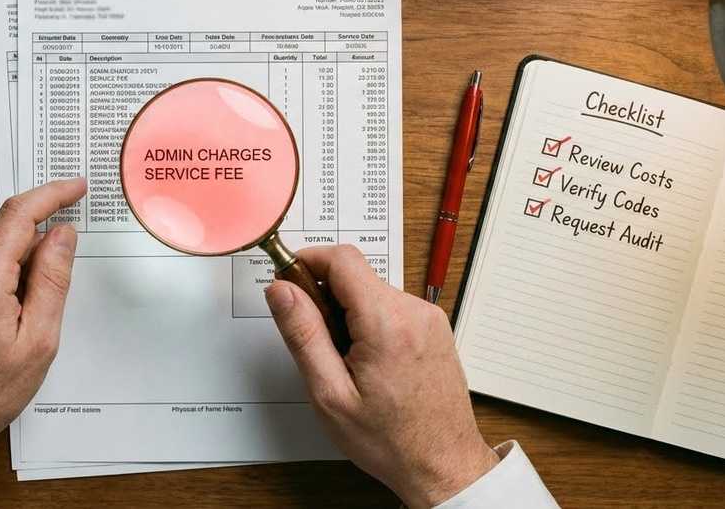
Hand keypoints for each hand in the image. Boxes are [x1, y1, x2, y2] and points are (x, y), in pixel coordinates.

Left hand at [0, 177, 86, 468]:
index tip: (75, 187)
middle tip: (50, 292)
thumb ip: (53, 279)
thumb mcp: (39, 340)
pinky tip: (0, 317)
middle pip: (5, 233)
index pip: (19, 215)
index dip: (52, 194)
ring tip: (19, 319)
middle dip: (36, 248)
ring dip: (14, 267)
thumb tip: (63, 234)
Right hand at [265, 245, 498, 507]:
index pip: (341, 259)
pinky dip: (371, 322)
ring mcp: (430, 318)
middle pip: (355, 275)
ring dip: (349, 312)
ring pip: (372, 291)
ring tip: (346, 361)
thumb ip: (303, 334)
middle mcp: (414, 312)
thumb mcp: (329, 394)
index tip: (287, 281)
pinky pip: (391, 307)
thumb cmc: (390, 440)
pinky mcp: (435, 327)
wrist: (443, 465)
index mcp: (386, 323)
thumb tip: (280, 291)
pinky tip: (369, 362)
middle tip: (317, 342)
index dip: (307, 261)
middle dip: (326, 297)